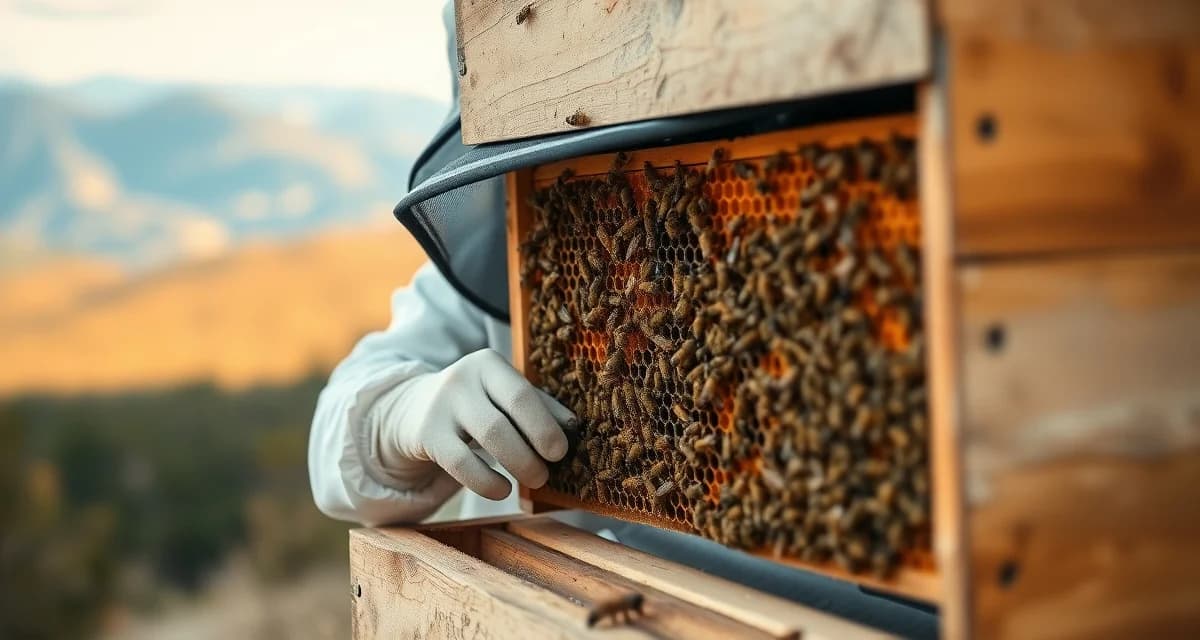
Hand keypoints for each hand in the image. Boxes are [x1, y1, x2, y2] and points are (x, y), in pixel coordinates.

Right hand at [372, 349, 574, 499]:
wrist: (414, 408)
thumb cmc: (476, 403)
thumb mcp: (504, 395)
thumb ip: (539, 405)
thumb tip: (573, 426)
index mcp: (489, 364)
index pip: (523, 395)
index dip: (545, 426)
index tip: (560, 452)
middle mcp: (462, 378)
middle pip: (505, 419)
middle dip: (532, 451)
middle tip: (546, 473)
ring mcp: (441, 406)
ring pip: (488, 437)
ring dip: (518, 464)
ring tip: (534, 479)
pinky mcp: (426, 434)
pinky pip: (461, 463)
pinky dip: (486, 482)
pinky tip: (501, 490)